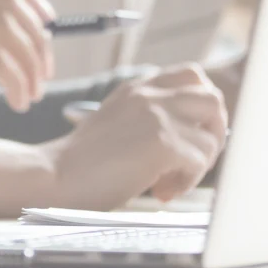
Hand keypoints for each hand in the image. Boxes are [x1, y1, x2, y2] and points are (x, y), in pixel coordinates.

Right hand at [44, 64, 228, 206]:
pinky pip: (200, 162)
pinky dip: (187, 182)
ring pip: (212, 135)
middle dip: (213, 133)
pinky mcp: (163, 143)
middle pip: (212, 98)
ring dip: (200, 163)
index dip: (201, 107)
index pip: (192, 76)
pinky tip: (161, 191)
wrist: (54, 176)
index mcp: (136, 88)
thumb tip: (194, 137)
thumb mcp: (117, 124)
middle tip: (191, 159)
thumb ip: (149, 118)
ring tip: (170, 181)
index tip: (187, 135)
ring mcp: (157, 116)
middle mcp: (149, 95)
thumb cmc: (82, 163)